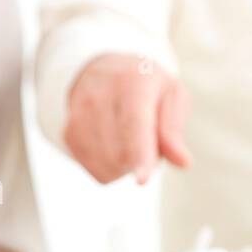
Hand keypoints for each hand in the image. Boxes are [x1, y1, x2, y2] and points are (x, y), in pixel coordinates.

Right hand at [64, 54, 190, 185]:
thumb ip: (174, 129)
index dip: (139, 155)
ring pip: (107, 166)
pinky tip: (112, 146)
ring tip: (128, 138)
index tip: (142, 180)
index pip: (134, 124)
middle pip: (121, 154)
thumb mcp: (171, 95)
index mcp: (132, 81)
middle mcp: (100, 94)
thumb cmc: (145, 87)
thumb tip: (183, 162)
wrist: (102, 70)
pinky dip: (110, 168)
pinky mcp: (68, 133)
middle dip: (142, 159)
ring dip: (126, 165)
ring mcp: (79, 114)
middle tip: (147, 136)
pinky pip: (95, 170)